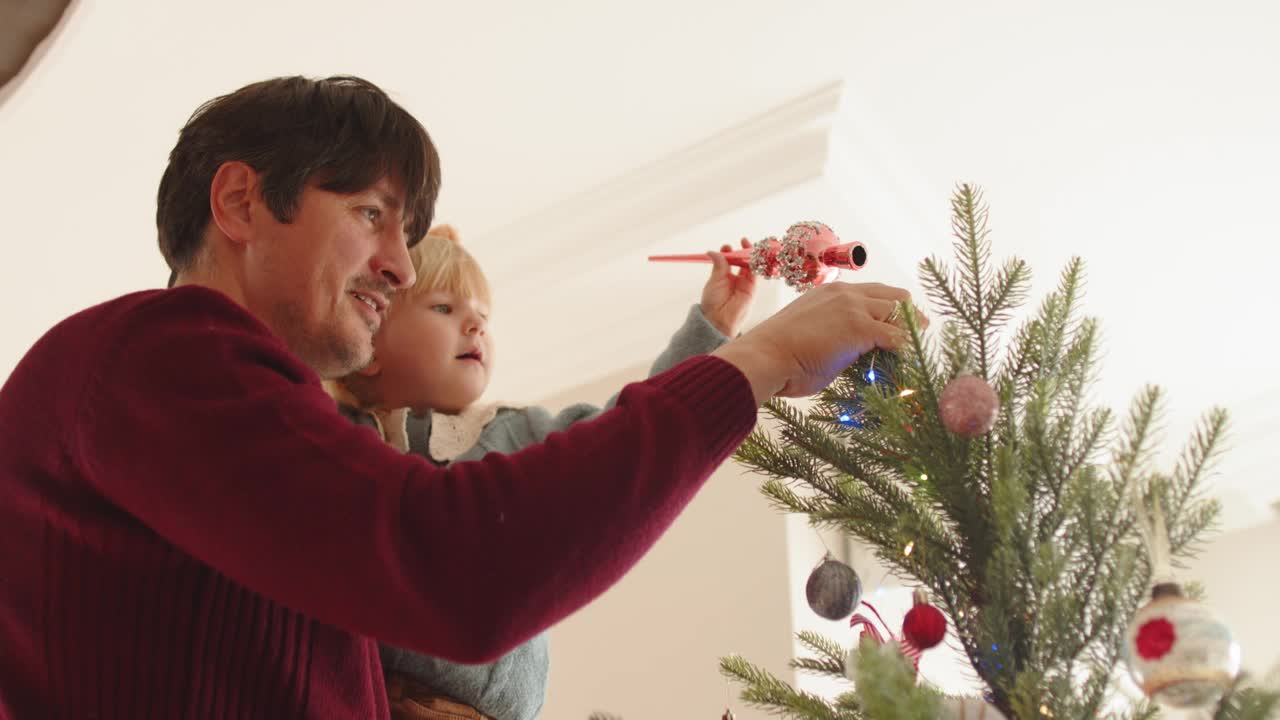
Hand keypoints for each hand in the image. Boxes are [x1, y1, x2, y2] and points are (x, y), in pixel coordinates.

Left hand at [700, 238, 758, 337]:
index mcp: (725, 277)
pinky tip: (754, 255)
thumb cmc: (713, 302)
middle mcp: (736, 279)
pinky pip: (756, 273)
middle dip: (743, 250)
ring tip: (749, 245)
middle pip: (743, 261)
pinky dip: (756, 263)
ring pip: (751, 266)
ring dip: (751, 255)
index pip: (730, 261)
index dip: (730, 252)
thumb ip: (719, 265)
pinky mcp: (752, 289)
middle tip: (743, 240)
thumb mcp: (714, 280)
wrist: (718, 318)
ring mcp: (745, 284)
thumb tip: (714, 251)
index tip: (727, 246)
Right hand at [711, 282, 927, 403]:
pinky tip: (907, 361)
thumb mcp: (808, 333)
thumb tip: (845, 352)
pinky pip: (897, 336)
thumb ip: (831, 334)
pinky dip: (906, 349)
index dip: (888, 309)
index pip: (872, 292)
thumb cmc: (777, 356)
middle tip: (916, 334)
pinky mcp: (861, 328)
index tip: (897, 325)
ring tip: (916, 349)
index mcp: (829, 292)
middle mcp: (844, 293)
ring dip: (910, 331)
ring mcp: (853, 308)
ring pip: (900, 311)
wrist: (764, 357)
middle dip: (908, 315)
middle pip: (894, 295)